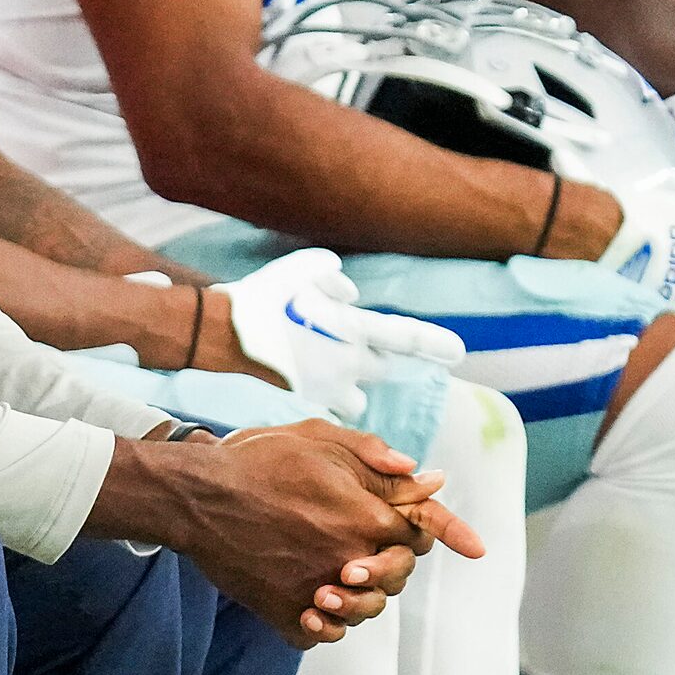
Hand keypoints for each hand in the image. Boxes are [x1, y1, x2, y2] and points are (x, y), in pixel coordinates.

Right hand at [114, 422, 484, 647]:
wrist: (195, 497)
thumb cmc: (256, 460)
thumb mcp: (318, 438)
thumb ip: (375, 456)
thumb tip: (424, 475)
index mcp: (366, 514)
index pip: (424, 530)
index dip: (449, 531)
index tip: (476, 547)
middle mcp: (350, 557)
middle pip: (397, 575)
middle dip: (390, 561)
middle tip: (365, 550)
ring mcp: (317, 590)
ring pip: (362, 610)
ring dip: (358, 598)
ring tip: (336, 581)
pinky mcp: (286, 614)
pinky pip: (320, 634)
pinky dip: (322, 626)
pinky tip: (312, 607)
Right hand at [208, 248, 466, 419]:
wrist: (217, 336)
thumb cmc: (259, 298)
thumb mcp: (300, 270)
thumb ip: (333, 279)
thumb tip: (349, 295)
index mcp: (351, 329)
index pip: (404, 337)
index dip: (433, 344)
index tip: (458, 352)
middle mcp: (345, 364)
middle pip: (383, 370)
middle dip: (385, 362)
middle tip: (374, 351)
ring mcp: (323, 389)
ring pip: (353, 398)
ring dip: (349, 385)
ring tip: (323, 368)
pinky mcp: (301, 404)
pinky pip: (324, 404)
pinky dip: (320, 394)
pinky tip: (299, 377)